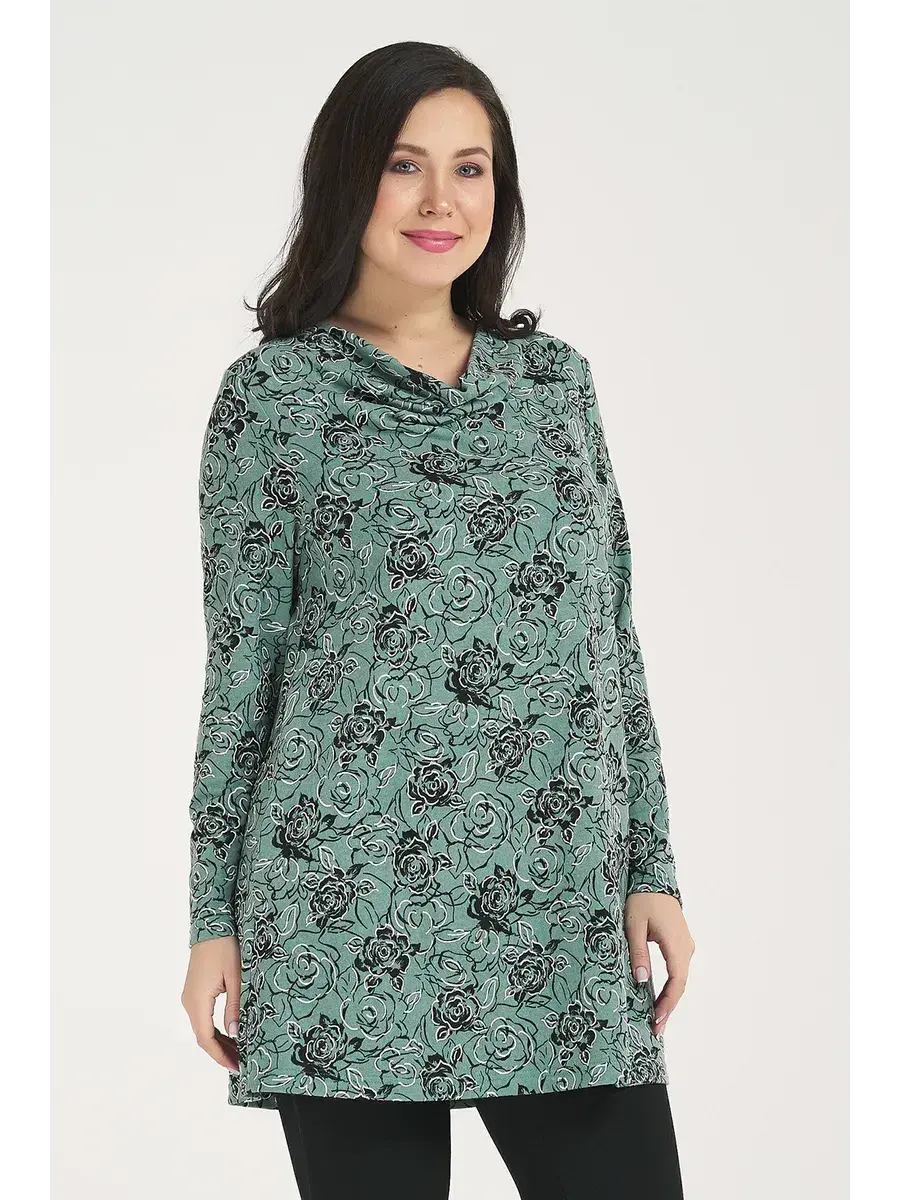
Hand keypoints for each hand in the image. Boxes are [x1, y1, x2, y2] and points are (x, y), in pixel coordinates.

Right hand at [181, 935, 241, 1072]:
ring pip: (202, 1028)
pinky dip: (214, 1029)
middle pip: (203, 1036)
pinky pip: (202, 1017)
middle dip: (220, 1052)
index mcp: (197, 1001)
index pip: (206, 1039)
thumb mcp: (236, 977)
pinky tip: (229, 1033)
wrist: (211, 924)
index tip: (237, 1067)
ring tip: (238, 1051)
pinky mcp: (194, 991)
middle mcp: (189, 1002)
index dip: (221, 1056)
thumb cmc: (225, 947)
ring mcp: (189, 997)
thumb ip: (235, 1007)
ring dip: (218, 1041)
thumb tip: (236, 1035)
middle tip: (240, 1063)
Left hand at [624, 893, 694, 1037]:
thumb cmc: (642, 898)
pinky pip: (677, 970)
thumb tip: (641, 981)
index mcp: (676, 944)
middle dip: (668, 1007)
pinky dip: (670, 986)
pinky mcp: (680, 943)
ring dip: (669, 998)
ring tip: (656, 1019)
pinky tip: (658, 998)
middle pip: (680, 984)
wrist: (654, 877)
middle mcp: (686, 947)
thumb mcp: (634, 924)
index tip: (657, 1021)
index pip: (676, 982)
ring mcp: (685, 945)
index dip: (667, 1004)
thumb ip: (638, 952)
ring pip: (679, 978)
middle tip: (655, 1030)